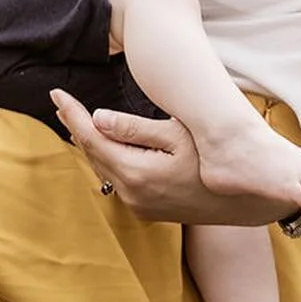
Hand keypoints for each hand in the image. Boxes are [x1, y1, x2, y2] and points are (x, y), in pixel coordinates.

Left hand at [48, 89, 293, 225]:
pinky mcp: (147, 208)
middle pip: (93, 153)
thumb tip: (96, 119)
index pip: (92, 138)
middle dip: (76, 125)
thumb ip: (134, 128)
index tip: (56, 93)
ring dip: (90, 142)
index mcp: (137, 173)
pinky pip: (117, 178)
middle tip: (61, 100)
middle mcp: (132, 194)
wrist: (244, 199)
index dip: (73, 114)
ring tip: (74, 117)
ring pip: (104, 167)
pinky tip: (103, 143)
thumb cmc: (216, 157)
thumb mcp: (178, 134)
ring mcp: (139, 204)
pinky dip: (107, 157)